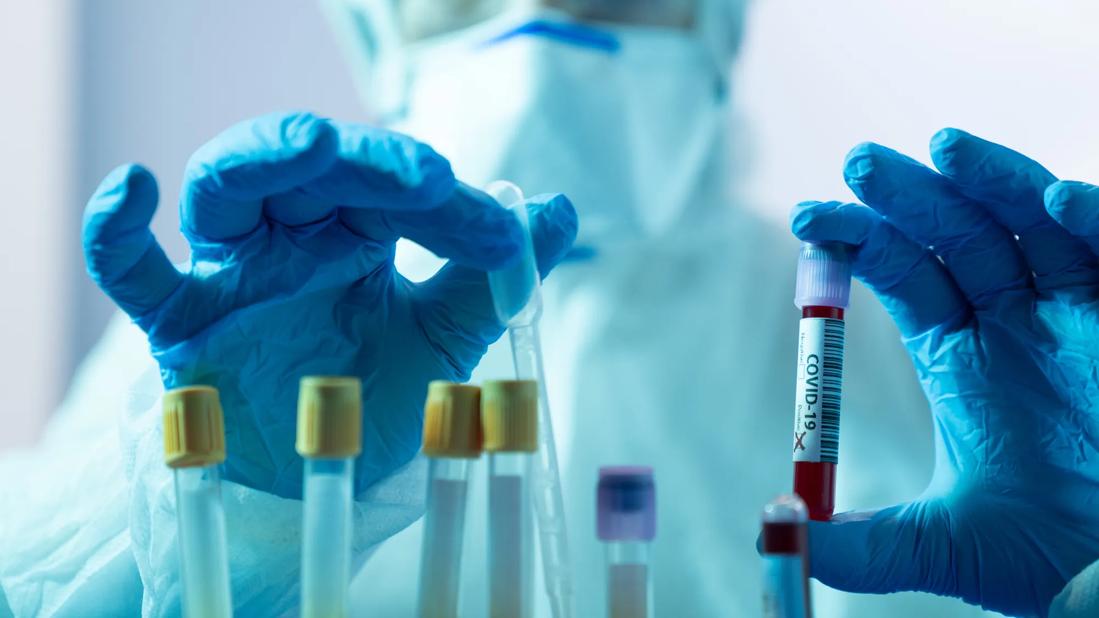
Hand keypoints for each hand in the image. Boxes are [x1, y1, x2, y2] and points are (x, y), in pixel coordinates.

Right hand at [83, 112, 576, 498]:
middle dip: (370, 163)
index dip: (447, 205)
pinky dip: (116, 230)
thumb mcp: (445, 341)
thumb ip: (490, 277)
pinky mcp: (180, 324)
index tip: (501, 240)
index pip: (394, 188)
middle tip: (426, 178)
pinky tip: (133, 188)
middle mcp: (291, 239)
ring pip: (227, 187)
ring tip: (312, 145)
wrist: (321, 491)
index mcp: (357, 235)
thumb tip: (557, 210)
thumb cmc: (377, 408)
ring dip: (266, 156)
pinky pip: (132, 270)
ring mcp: (231, 275)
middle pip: (314, 168)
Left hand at [791, 129, 1098, 616]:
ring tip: (942, 145)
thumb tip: (779, 532)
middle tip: (859, 161)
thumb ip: (869, 546)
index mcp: (962, 355)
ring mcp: (1081, 314)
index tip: (807, 218)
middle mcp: (1017, 322)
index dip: (859, 241)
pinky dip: (1092, 223)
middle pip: (956, 236)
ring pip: (1034, 225)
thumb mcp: (949, 548)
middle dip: (909, 196)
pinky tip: (1054, 199)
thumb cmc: (1053, 554)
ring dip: (992, 180)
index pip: (903, 273)